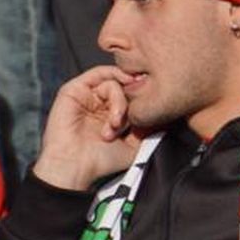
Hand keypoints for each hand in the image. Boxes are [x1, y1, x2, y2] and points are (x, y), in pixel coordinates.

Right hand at [31, 66, 142, 190]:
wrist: (76, 167)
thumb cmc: (102, 160)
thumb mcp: (136, 144)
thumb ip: (150, 126)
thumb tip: (166, 110)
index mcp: (113, 113)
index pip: (134, 95)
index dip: (145, 98)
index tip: (154, 106)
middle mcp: (100, 103)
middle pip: (126, 87)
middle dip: (132, 104)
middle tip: (127, 125)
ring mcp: (88, 95)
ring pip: (115, 81)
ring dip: (120, 102)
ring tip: (115, 124)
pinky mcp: (74, 90)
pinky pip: (98, 73)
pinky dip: (113, 79)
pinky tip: (117, 97)